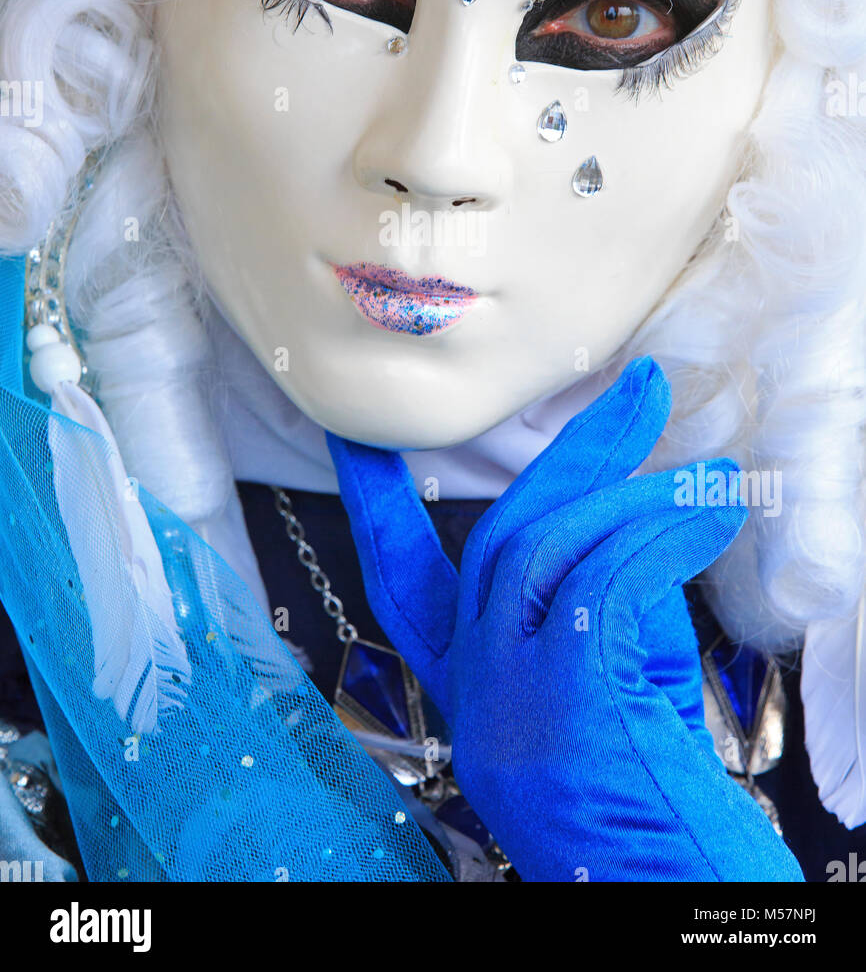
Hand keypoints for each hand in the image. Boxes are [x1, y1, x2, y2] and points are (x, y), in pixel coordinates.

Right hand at [327, 359, 802, 881]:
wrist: (658, 895)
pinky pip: (605, 579)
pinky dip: (663, 535)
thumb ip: (581, 604)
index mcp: (473, 689)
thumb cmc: (643, 800)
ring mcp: (513, 695)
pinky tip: (710, 516)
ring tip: (713, 482)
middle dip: (573, 453)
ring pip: (550, 548)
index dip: (375, 504)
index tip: (353, 437)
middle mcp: (478, 689)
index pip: (402, 582)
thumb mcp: (592, 691)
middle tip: (638, 388)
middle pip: (502, 536)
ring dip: (639, 499)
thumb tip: (622, 511)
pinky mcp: (565, 699)